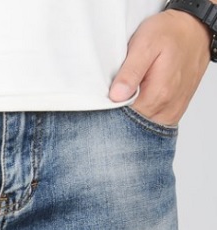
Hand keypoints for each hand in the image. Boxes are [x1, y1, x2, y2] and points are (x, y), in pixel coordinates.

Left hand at [109, 9, 211, 125]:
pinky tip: (139, 100)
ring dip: (131, 115)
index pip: (123, 119)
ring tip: (131, 92)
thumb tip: (116, 96)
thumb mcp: (145, 45)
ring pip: (142, 126)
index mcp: (158, 94)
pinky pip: (152, 123)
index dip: (110, 110)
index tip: (107, 97)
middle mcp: (166, 108)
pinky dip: (142, 115)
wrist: (194, 30)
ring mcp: (171, 112)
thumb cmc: (169, 34)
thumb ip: (130, 72)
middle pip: (132, 125)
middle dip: (120, 114)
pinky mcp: (173, 112)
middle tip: (119, 91)